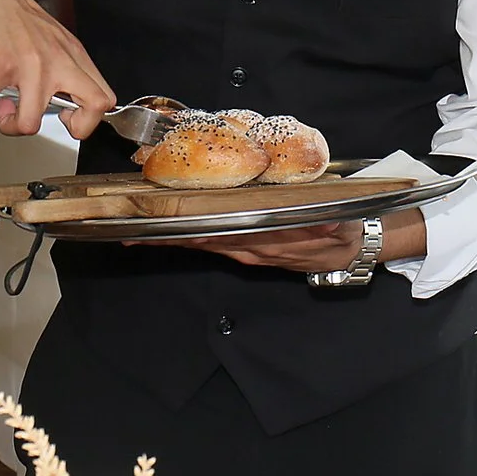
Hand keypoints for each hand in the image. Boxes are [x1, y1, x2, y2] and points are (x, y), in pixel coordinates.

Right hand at [0, 0, 114, 136]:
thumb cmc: (5, 9)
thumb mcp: (45, 37)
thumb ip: (55, 65)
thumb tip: (54, 101)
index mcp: (71, 54)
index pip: (104, 97)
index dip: (88, 118)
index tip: (67, 118)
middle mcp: (57, 59)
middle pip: (93, 108)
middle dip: (73, 129)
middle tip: (48, 119)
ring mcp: (31, 63)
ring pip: (30, 122)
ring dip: (9, 123)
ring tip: (1, 107)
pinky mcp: (1, 63)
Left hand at [140, 222, 362, 272]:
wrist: (348, 251)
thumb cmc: (339, 232)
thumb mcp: (338, 226)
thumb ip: (329, 224)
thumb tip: (325, 224)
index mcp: (266, 241)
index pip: (217, 234)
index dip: (185, 231)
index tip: (157, 225)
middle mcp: (250, 249)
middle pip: (199, 241)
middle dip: (163, 237)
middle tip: (128, 228)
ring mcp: (246, 251)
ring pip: (201, 244)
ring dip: (169, 239)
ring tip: (136, 231)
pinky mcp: (247, 251)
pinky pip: (211, 245)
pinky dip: (186, 239)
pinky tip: (169, 233)